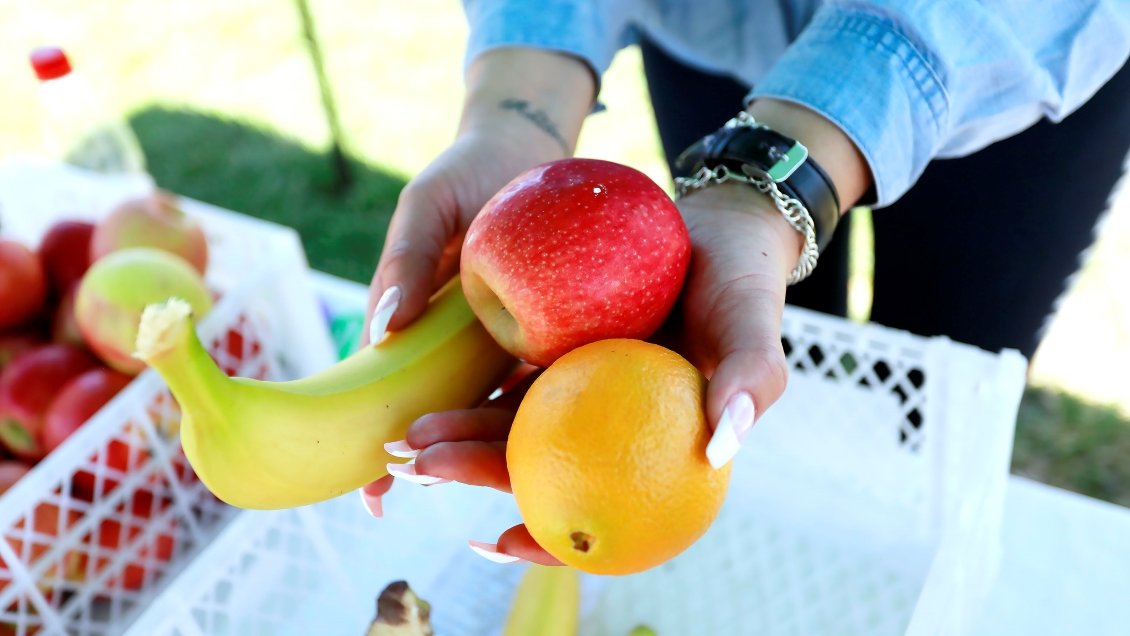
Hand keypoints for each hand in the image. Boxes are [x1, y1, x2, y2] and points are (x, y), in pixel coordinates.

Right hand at [360, 47, 594, 516]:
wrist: (527, 152)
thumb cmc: (465, 175)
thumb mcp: (427, 209)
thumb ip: (404, 262)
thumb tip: (380, 330)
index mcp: (415, 327)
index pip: (387, 393)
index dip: (374, 446)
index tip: (371, 498)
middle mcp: (456, 345)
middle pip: (444, 412)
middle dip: (437, 455)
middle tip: (432, 487)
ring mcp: (502, 341)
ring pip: (496, 404)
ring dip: (489, 444)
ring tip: (495, 490)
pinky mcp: (548, 328)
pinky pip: (546, 371)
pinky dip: (549, 403)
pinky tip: (567, 442)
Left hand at [371, 183, 803, 563]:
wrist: (718, 227)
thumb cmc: (744, 287)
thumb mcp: (756, 331)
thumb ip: (748, 385)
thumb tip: (719, 451)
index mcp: (645, 444)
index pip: (596, 508)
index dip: (547, 537)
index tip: (496, 542)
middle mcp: (603, 423)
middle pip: (531, 461)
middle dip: (469, 471)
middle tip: (415, 466)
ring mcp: (575, 384)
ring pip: (506, 417)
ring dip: (453, 429)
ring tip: (404, 431)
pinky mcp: (553, 343)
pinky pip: (505, 367)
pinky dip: (468, 379)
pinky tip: (423, 381)